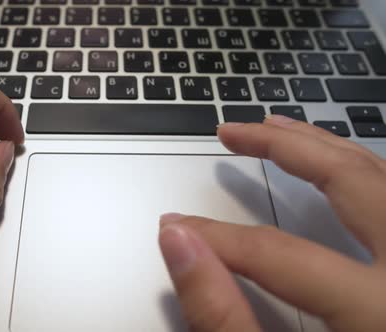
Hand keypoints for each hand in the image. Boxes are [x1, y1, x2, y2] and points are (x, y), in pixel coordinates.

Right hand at [159, 115, 385, 331]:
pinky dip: (355, 169)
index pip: (281, 252)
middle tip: (235, 132)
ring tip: (279, 131)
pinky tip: (332, 165)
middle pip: (351, 183)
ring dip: (324, 147)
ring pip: (382, 177)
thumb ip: (225, 317)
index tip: (179, 227)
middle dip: (284, 148)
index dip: (220, 236)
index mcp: (381, 308)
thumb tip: (180, 246)